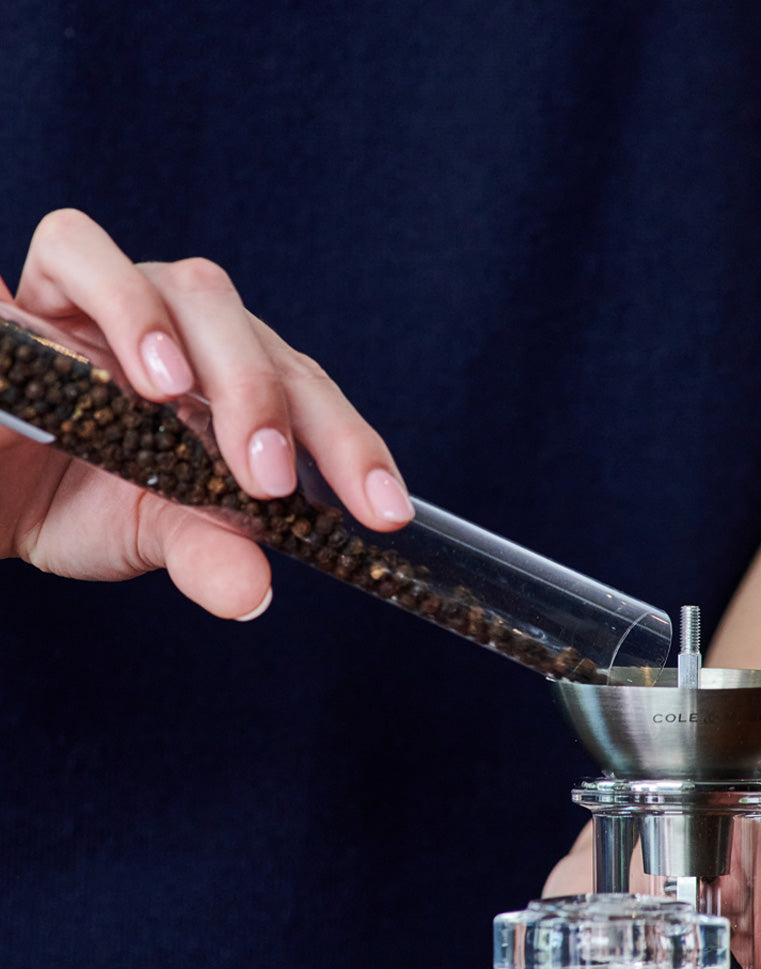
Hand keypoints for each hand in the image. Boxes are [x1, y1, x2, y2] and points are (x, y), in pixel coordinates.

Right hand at [0, 208, 412, 617]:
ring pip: (183, 286)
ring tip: (176, 399)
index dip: (353, 449)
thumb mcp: (151, 532)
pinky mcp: (43, 287)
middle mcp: (196, 336)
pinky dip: (107, 294)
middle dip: (268, 404)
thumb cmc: (80, 498)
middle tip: (267, 478)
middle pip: (257, 338)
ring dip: (193, 343)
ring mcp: (127, 302)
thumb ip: (205, 550)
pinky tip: (124, 365)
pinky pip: (75, 249)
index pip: (310, 401)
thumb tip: (250, 595)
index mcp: (239, 390)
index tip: (385, 511)